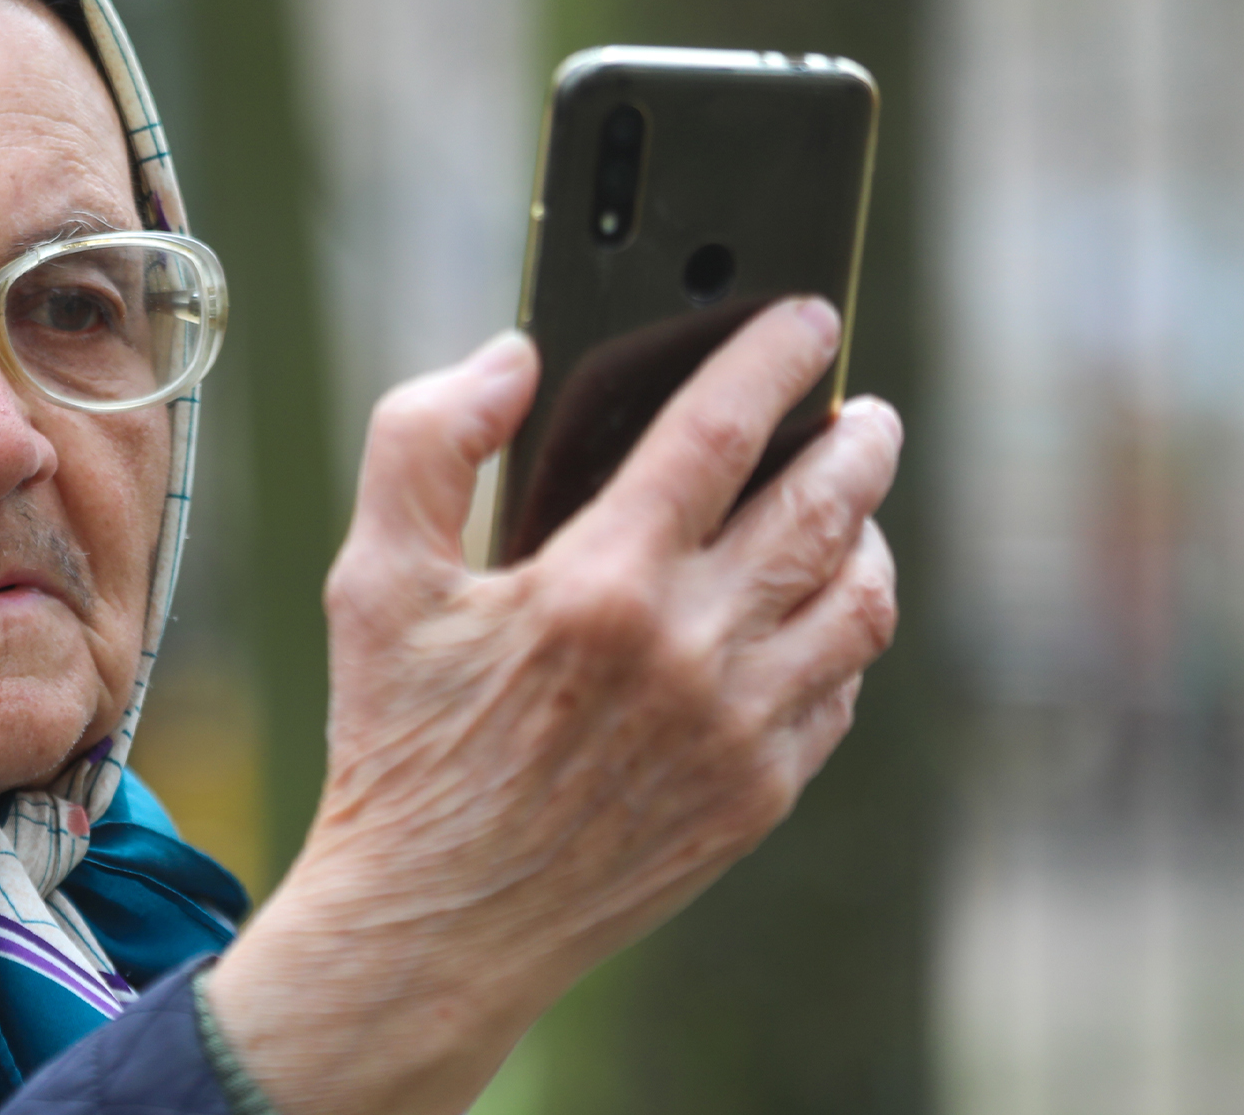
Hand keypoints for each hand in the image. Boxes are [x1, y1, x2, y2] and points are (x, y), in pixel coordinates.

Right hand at [206, 299, 901, 1114]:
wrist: (437, 923)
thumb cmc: (400, 744)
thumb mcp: (373, 581)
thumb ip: (424, 442)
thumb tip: (512, 356)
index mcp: (600, 583)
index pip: (722, 431)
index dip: (774, 359)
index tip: (806, 320)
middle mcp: (691, 652)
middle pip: (826, 508)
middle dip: (857, 441)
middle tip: (862, 409)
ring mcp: (740, 730)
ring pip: (859, 602)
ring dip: (870, 533)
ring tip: (854, 504)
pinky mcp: (760, 795)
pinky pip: (841, 691)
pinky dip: (845, 632)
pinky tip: (817, 611)